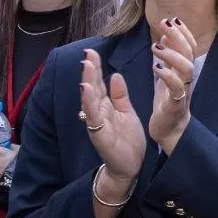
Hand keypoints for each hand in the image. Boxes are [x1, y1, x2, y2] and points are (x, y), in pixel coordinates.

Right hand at [79, 49, 144, 188]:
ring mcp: (97, 123)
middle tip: (87, 53)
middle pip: (92, 88)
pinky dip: (89, 103)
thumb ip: (120, 95)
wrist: (130, 166)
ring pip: (90, 100)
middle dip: (90, 71)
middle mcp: (98, 112)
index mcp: (106, 106)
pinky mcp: (99, 134)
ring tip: (86, 66)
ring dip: (87, 82)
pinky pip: (92, 116)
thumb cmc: (127, 140)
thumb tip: (115, 75)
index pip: (99, 83)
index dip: (96, 68)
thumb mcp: (126, 112)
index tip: (92, 51)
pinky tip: (87, 90)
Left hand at [150, 17, 195, 151]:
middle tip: (165, 23)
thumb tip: (166, 34)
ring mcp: (183, 90)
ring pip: (186, 68)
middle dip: (179, 36)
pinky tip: (157, 67)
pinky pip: (177, 88)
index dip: (184, 32)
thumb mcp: (167, 74)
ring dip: (173, 54)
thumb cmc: (168, 101)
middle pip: (190, 53)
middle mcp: (187, 78)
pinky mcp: (176, 104)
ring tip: (156, 46)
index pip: (190, 47)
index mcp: (184, 70)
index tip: (172, 19)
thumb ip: (169, 56)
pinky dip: (168, 76)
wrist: (170, 130)